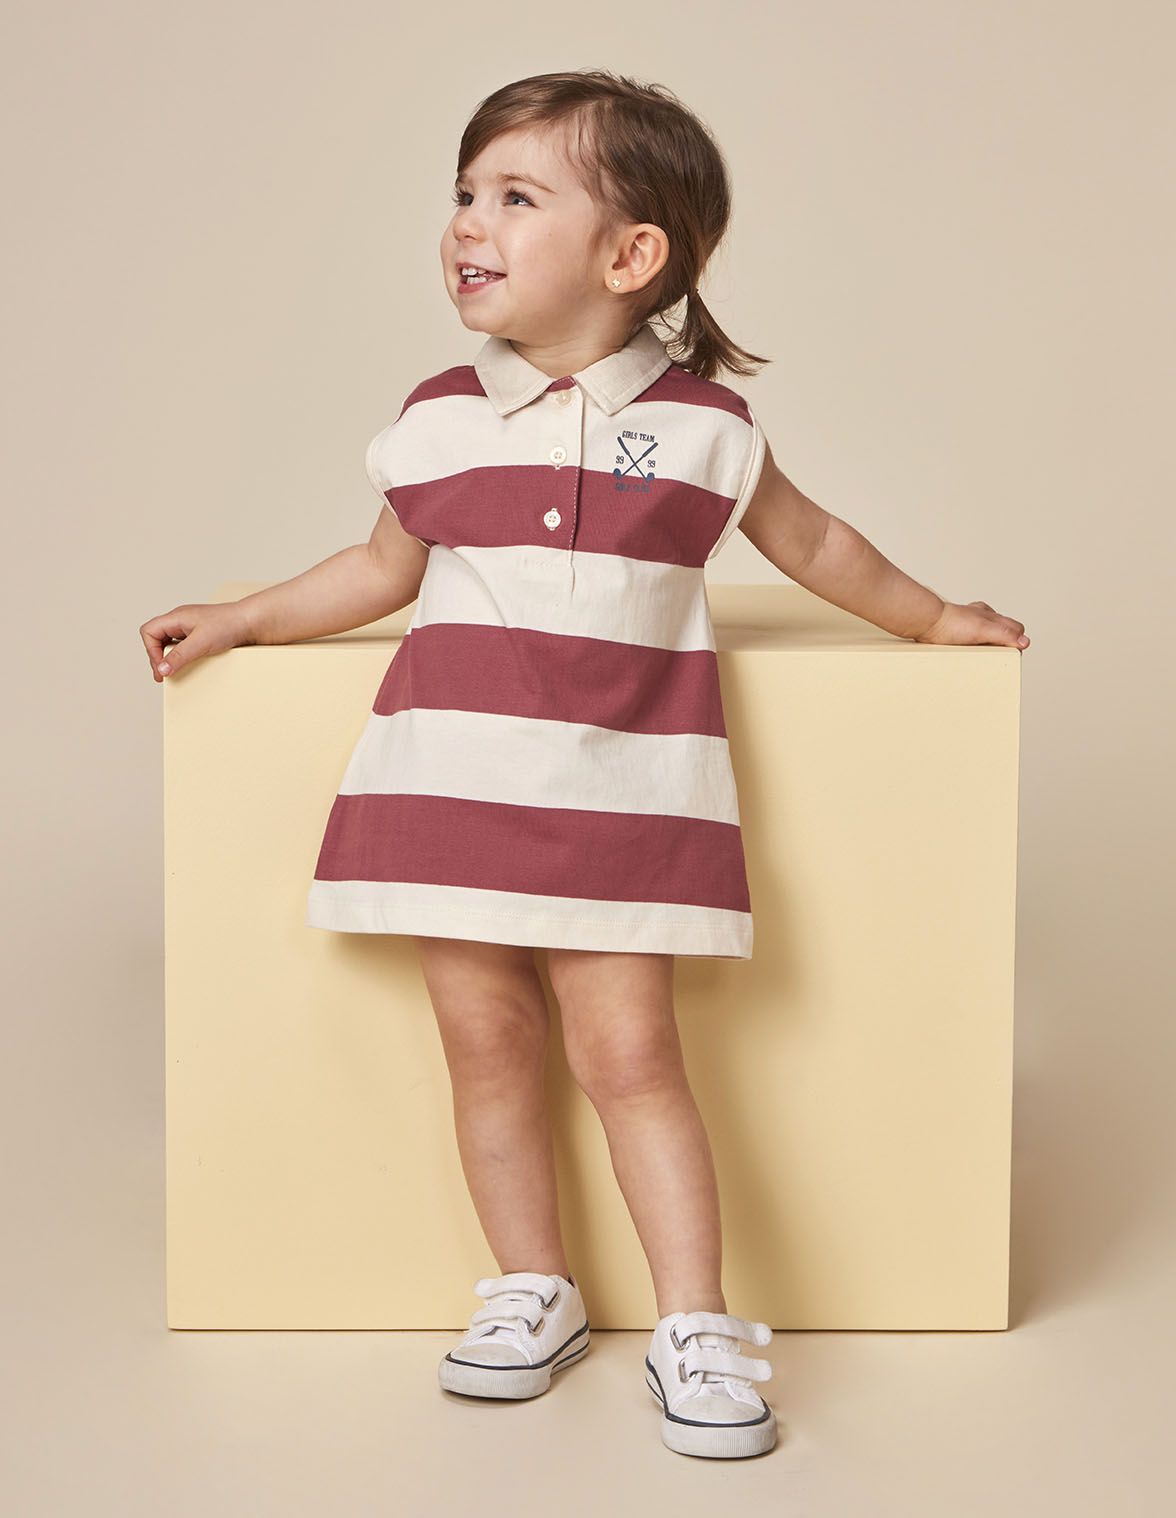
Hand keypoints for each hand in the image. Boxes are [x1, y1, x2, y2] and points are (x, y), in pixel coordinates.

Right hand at [139, 602, 251, 681]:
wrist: (251, 622)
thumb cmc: (229, 625)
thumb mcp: (201, 643)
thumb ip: (179, 656)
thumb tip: (161, 670)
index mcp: (176, 617)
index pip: (149, 631)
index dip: (151, 650)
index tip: (162, 666)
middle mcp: (180, 620)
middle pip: (156, 638)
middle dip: (158, 657)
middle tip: (165, 676)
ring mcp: (190, 627)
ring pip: (169, 643)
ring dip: (169, 658)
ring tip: (174, 672)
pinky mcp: (200, 635)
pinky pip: (183, 646)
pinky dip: (182, 657)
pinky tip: (189, 664)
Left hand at [914, 600, 1029, 649]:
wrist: (926, 622)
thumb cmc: (951, 623)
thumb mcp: (983, 629)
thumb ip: (1004, 634)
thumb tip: (1024, 642)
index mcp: (992, 616)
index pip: (1016, 629)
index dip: (1018, 642)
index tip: (1013, 655)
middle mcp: (982, 617)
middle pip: (1004, 631)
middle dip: (1005, 643)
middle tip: (1000, 657)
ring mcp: (968, 623)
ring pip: (987, 634)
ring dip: (988, 644)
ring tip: (983, 655)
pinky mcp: (956, 630)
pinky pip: (970, 638)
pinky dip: (973, 645)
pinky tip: (967, 651)